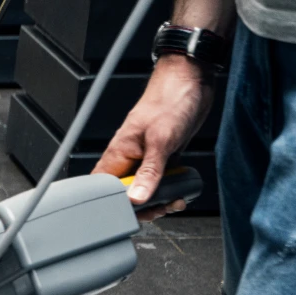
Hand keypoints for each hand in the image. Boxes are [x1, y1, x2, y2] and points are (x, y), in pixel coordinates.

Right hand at [93, 55, 214, 218]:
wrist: (191, 79)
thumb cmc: (170, 99)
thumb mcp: (160, 141)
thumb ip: (149, 173)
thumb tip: (136, 199)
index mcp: (118, 153)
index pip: (104, 189)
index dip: (115, 206)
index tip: (133, 213)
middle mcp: (129, 158)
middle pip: (126, 195)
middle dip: (143, 208)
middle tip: (158, 209)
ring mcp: (145, 159)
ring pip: (144, 191)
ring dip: (159, 201)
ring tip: (173, 200)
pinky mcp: (161, 158)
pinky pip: (160, 182)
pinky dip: (170, 190)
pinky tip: (180, 192)